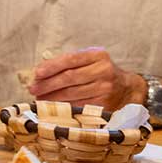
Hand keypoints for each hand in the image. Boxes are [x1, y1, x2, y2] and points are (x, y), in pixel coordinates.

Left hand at [23, 47, 138, 108]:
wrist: (128, 88)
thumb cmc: (102, 72)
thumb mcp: (91, 60)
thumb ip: (71, 62)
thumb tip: (42, 70)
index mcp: (98, 55)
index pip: (70, 60)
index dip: (52, 66)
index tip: (37, 73)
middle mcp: (103, 71)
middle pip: (70, 78)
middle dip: (48, 84)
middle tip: (33, 88)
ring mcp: (105, 89)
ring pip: (72, 94)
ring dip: (52, 97)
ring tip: (39, 98)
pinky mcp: (104, 104)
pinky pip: (79, 106)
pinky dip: (64, 107)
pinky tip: (53, 107)